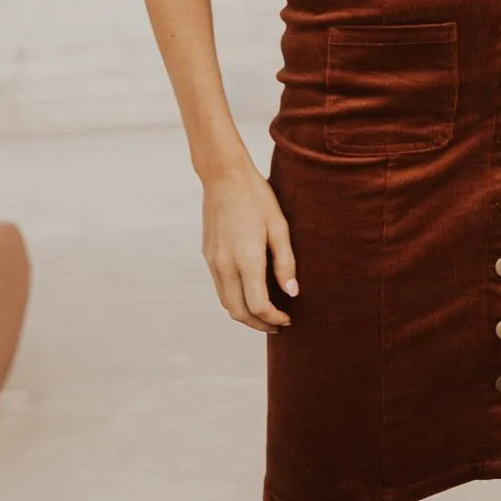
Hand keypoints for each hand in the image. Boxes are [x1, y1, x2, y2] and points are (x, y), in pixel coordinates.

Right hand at [201, 155, 297, 333]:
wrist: (223, 175)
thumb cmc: (256, 196)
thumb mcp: (278, 226)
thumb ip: (285, 262)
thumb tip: (292, 293)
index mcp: (245, 258)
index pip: (258, 305)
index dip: (273, 318)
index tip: (288, 319)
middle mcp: (225, 264)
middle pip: (238, 312)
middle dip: (259, 324)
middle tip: (278, 324)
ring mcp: (213, 261)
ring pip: (226, 303)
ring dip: (245, 314)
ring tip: (266, 313)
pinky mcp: (208, 255)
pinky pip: (220, 288)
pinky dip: (235, 299)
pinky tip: (250, 292)